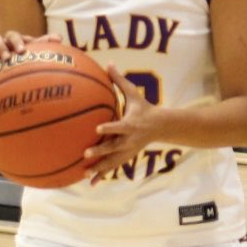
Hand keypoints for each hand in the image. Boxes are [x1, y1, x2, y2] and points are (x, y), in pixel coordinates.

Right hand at [0, 31, 62, 89]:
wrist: (19, 61)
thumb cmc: (29, 54)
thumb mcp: (37, 49)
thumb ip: (46, 43)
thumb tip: (59, 37)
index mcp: (13, 39)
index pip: (13, 36)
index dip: (16, 42)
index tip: (21, 50)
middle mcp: (1, 46)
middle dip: (1, 49)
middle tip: (7, 58)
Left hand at [83, 66, 159, 183]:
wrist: (162, 127)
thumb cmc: (144, 108)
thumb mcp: (134, 94)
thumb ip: (119, 80)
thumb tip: (108, 63)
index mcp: (130, 124)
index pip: (118, 127)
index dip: (109, 129)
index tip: (97, 129)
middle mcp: (129, 140)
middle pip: (113, 147)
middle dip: (101, 152)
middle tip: (86, 154)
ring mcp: (128, 150)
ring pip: (112, 161)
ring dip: (99, 168)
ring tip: (85, 174)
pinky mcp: (126, 157)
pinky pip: (112, 167)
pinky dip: (102, 175)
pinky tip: (90, 183)